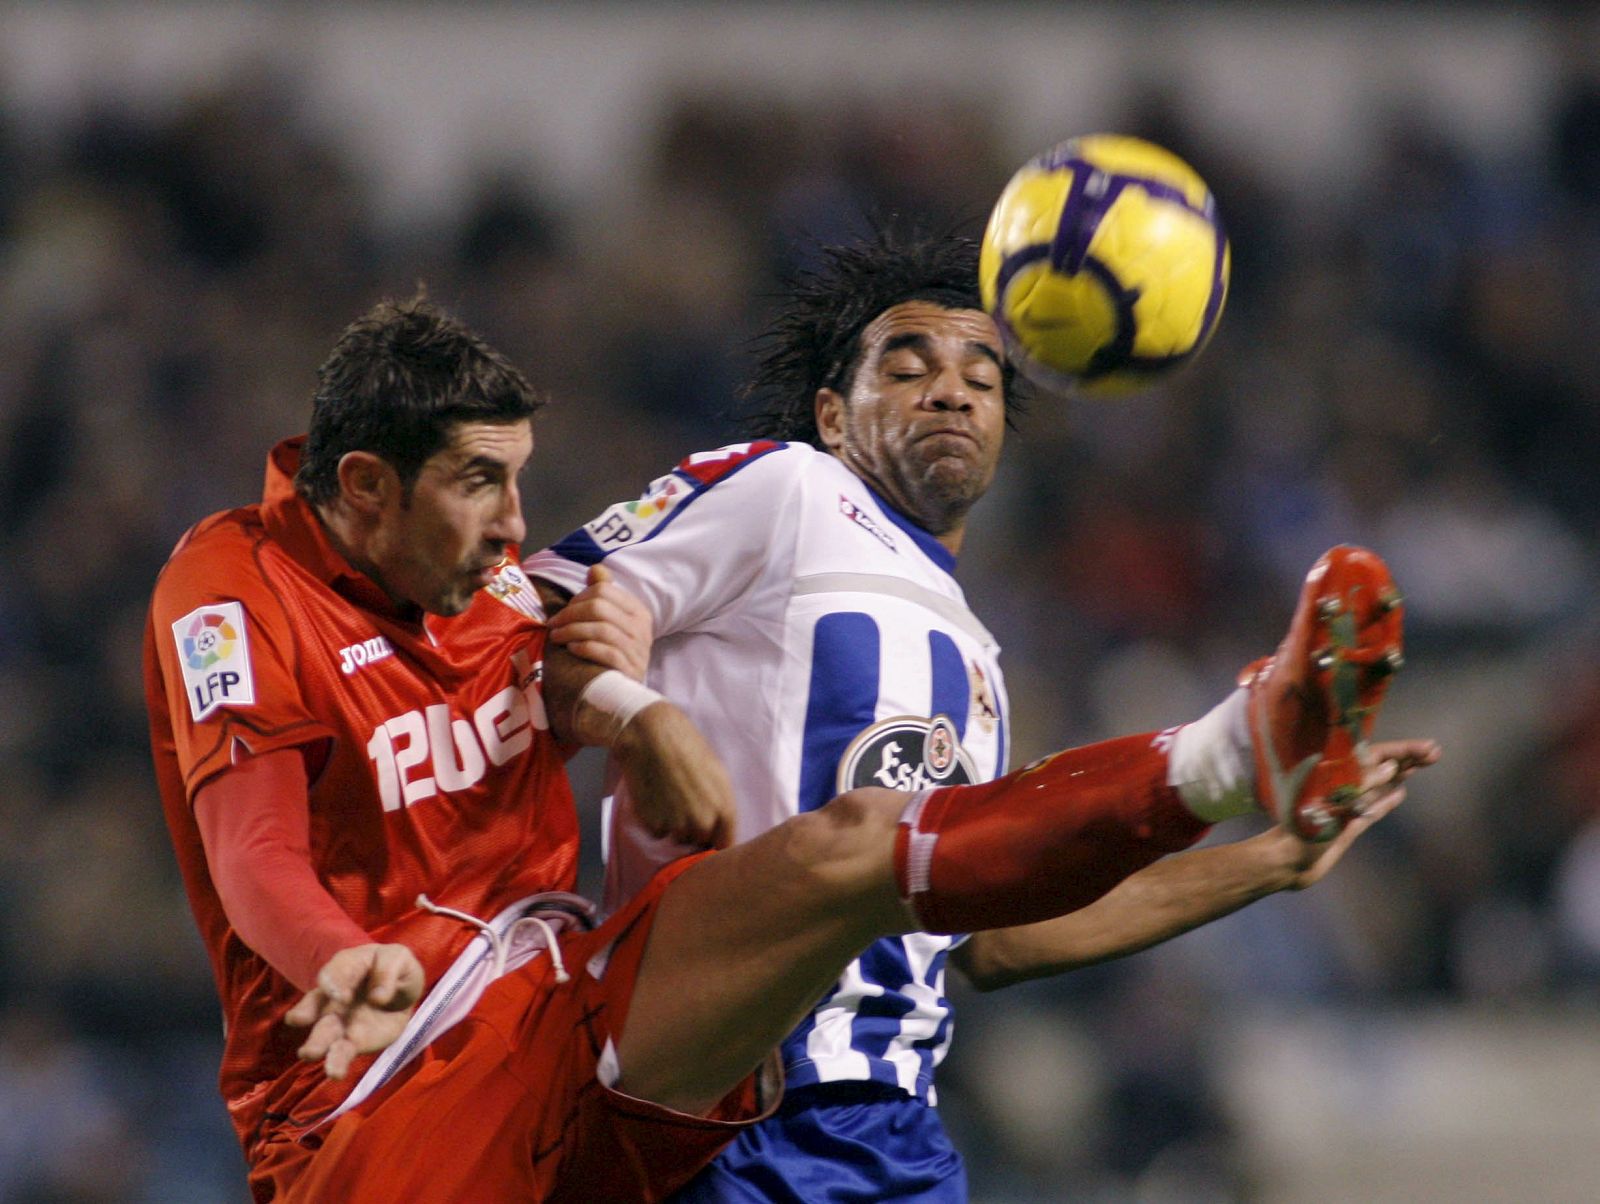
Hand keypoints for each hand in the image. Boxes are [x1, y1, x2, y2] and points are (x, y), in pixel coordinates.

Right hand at [285, 943, 424, 1079]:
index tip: (342, 996)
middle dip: (305, 1012)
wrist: (402, 989)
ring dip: (316, 1044)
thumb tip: (378, 997)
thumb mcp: (398, 958)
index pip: (333, 974)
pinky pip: (342, 1053)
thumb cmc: (393, 967)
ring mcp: (340, 1021)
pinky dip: (337, 1062)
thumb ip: (388, 971)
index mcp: (344, 968)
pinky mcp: (353, 1042)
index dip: (335, 984)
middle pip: (314, 1005)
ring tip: (309, 1053)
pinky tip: (335, 1073)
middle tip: (297, 1019)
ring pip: (323, 1034)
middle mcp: (332, 997)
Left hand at [547, 565, 652, 680]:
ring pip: (600, 628)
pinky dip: (584, 648)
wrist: (629, 693)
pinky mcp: (630, 669)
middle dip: (569, 614)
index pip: (604, 590)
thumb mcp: (615, 622)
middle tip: (553, 625)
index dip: (578, 597)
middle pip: (599, 607)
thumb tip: (595, 569)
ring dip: (571, 631)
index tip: (565, 611)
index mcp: (638, 611)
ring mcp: (638, 650)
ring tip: (556, 638)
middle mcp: (642, 628)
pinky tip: (571, 650)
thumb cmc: (616, 654)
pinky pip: (604, 652)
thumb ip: (605, 594)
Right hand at [613, 702, 736, 848]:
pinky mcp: (653, 825)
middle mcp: (703, 823)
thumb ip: (721, 804)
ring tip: (669, 797)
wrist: (651, 736)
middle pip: (701, 842)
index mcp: (724, 809)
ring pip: (678, 839)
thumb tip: (719, 827)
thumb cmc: (688, 748)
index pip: (725, 844)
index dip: (717, 839)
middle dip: (694, 830)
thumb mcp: (718, 774)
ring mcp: (677, 826)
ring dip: (674, 826)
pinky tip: (654, 798)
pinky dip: (655, 821)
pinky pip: (658, 833)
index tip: (709, 833)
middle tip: (684, 804)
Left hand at [1282, 737, 1440, 889]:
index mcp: (1335, 775)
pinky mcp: (1348, 825)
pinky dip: (1386, 800)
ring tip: (1422, 763)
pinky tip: (1401, 793)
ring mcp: (1347, 805)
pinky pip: (1373, 808)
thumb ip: (1362, 785)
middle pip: (1378, 766)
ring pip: (1378, 785)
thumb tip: (1390, 766)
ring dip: (1399, 774)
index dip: (1401, 750)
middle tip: (1435, 752)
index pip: (1373, 755)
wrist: (1287, 862)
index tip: (1428, 747)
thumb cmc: (1303, 830)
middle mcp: (1343, 787)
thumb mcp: (1333, 804)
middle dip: (1405, 757)